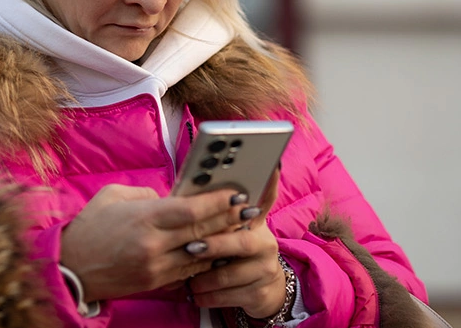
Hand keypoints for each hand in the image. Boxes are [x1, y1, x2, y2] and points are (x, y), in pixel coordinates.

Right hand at [59, 183, 249, 301]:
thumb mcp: (114, 195)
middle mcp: (153, 244)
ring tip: (240, 227)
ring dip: (223, 240)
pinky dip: (205, 259)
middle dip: (229, 219)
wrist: (70, 269)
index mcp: (144, 217)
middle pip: (202, 230)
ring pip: (200, 254)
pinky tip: (219, 249)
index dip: (217, 201)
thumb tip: (171, 197)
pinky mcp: (155, 282)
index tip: (235, 192)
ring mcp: (155, 267)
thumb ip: (147, 193)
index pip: (190, 210)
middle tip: (248, 209)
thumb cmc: (90, 226)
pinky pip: (189, 270)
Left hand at [188, 170, 288, 318]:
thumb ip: (217, 216)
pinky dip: (209, 296)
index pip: (265, 198)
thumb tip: (188, 194)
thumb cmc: (234, 255)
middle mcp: (265, 243)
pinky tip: (196, 294)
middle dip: (215, 245)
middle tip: (191, 248)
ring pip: (232, 273)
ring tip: (188, 280)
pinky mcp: (260, 293)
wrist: (262, 290)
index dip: (270, 182)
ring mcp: (265, 269)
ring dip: (205, 277)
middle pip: (243, 242)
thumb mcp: (231, 233)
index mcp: (255, 223)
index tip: (272, 163)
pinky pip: (230, 296)